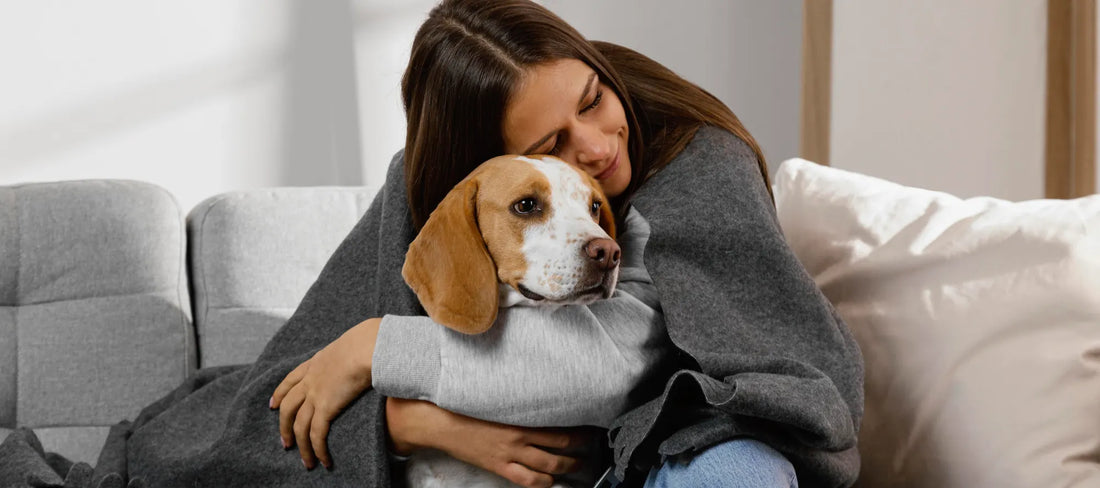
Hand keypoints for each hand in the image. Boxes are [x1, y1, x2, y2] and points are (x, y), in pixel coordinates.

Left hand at [270, 317, 381, 468]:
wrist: (367, 346)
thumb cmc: (368, 342)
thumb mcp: (351, 344)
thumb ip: (350, 353)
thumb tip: (363, 355)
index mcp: (316, 362)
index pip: (291, 379)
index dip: (280, 393)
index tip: (273, 404)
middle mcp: (311, 379)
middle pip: (288, 406)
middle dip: (284, 426)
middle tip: (285, 441)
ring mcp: (315, 394)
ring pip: (299, 425)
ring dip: (300, 445)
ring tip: (304, 461)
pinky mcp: (326, 407)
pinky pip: (316, 434)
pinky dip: (317, 449)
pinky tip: (322, 460)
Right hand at [386, 397, 594, 487]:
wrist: (442, 421)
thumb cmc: (467, 404)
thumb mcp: (497, 395)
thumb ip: (519, 396)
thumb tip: (537, 388)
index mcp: (521, 415)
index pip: (560, 421)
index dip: (579, 426)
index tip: (591, 424)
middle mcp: (520, 436)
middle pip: (561, 445)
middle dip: (580, 447)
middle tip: (591, 445)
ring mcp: (510, 454)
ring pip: (549, 466)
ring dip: (567, 466)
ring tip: (577, 465)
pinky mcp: (499, 466)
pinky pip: (527, 480)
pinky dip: (543, 483)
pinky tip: (550, 482)